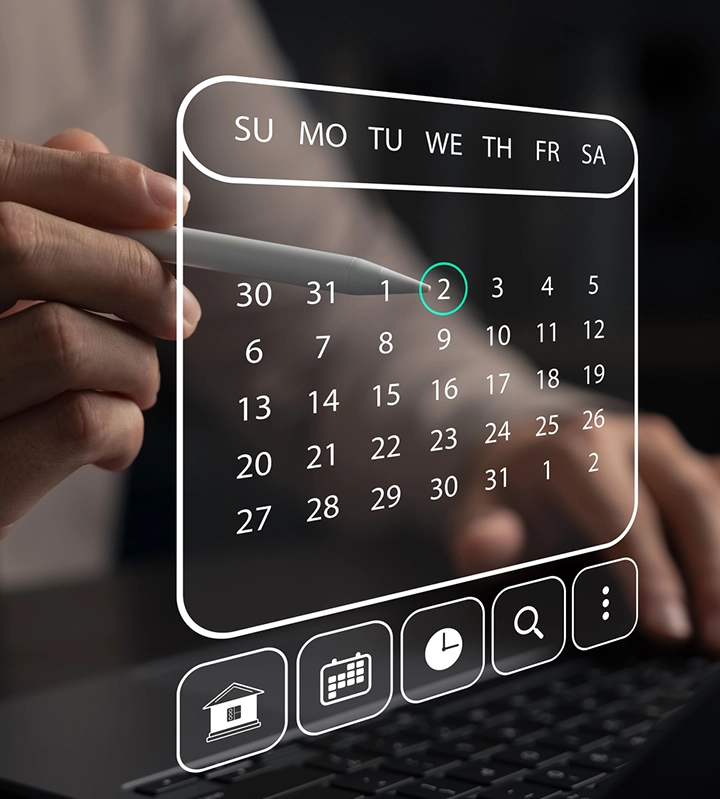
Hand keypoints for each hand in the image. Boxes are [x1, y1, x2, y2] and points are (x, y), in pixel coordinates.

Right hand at [0, 129, 200, 539]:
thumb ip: (37, 224)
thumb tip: (107, 164)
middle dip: (131, 272)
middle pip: (17, 243)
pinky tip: (113, 441)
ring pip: (64, 338)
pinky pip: (80, 422)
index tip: (173, 205)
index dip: (94, 185)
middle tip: (180, 310)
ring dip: (135, 363)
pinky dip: (125, 426)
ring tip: (135, 386)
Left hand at [451, 412, 719, 650]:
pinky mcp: (689, 462)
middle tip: (715, 641)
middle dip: (710, 573)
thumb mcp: (476, 511)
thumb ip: (479, 535)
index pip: (621, 516)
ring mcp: (667, 448)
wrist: (526, 450)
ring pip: (713, 496)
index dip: (648, 574)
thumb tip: (487, 543)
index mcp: (576, 448)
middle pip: (687, 500)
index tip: (669, 630)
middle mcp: (630, 438)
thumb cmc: (506, 490)